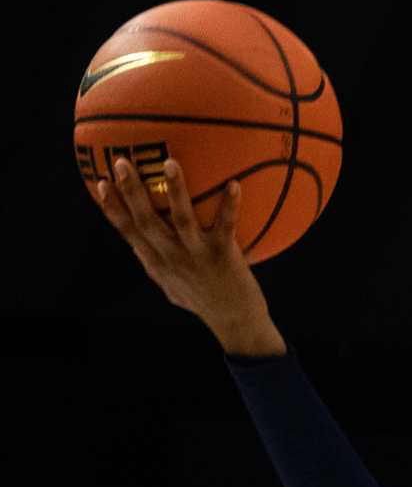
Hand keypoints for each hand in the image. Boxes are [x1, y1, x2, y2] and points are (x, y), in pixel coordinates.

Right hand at [94, 155, 285, 355]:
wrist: (236, 325)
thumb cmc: (204, 300)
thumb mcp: (172, 286)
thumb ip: (155, 262)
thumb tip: (137, 241)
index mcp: (158, 262)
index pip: (129, 232)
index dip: (113, 208)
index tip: (100, 182)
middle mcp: (173, 258)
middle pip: (146, 221)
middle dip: (131, 192)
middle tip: (121, 161)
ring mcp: (197, 257)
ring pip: (182, 220)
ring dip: (175, 192)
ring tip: (170, 163)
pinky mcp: (224, 257)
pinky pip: (226, 226)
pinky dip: (230, 206)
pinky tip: (234, 184)